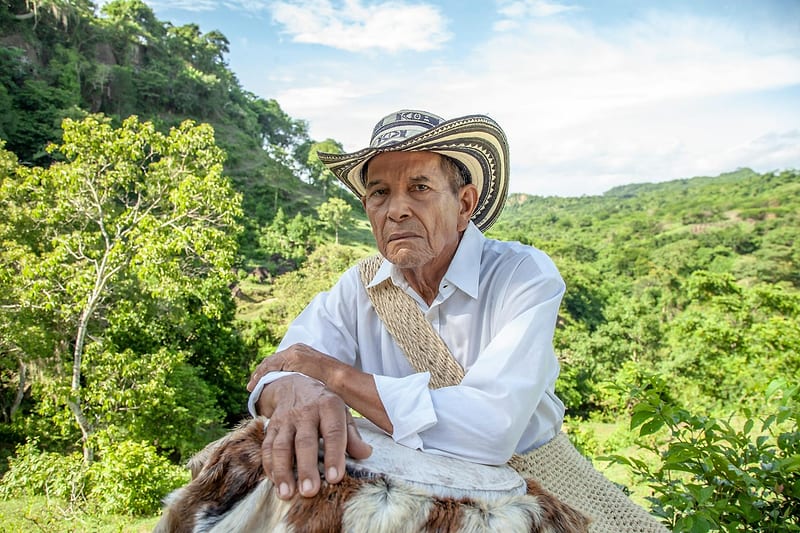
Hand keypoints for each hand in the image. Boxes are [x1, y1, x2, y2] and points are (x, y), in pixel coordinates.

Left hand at [247, 343, 345, 389]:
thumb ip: (302, 380)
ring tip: (251, 387)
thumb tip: (294, 391)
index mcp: (301, 352)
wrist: (340, 380)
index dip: (267, 371)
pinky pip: (271, 366)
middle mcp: (296, 349)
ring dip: (258, 375)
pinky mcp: (292, 358)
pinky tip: (256, 385)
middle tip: (252, 384)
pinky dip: (262, 376)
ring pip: (269, 363)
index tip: (260, 381)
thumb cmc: (330, 384)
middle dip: (260, 372)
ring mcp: (294, 353)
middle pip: (271, 360)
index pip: (278, 361)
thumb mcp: (313, 379)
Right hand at [256, 374, 371, 499]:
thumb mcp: (342, 413)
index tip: (335, 478)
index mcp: (328, 407)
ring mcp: (286, 419)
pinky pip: (267, 446)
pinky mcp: (272, 426)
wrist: (296, 384)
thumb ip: (352, 435)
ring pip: (282, 446)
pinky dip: (270, 466)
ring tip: (287, 493)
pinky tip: (275, 482)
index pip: (333, 432)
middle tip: (310, 491)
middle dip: (307, 468)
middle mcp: (306, 412)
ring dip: (283, 471)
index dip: (334, 456)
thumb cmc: (324, 406)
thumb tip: (365, 454)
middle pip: (305, 442)